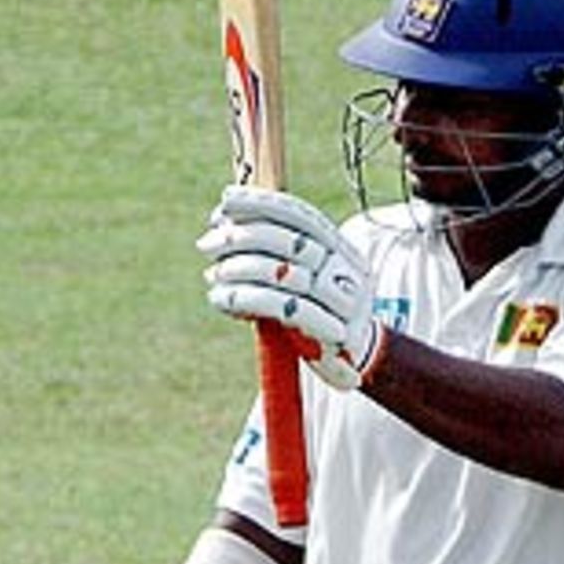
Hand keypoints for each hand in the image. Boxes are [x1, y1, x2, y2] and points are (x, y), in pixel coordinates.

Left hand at [198, 184, 382, 389]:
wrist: (356, 362)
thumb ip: (280, 255)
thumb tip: (229, 226)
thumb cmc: (318, 316)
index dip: (262, 203)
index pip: (301, 216)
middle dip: (241, 237)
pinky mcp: (334, 332)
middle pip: (289, 243)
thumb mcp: (306, 279)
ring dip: (238, 270)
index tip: (226, 200)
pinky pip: (283, 308)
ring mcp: (346, 302)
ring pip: (282, 275)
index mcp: (341, 249)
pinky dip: (246, 300)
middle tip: (207, 243)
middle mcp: (348, 269)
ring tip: (213, 275)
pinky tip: (222, 299)